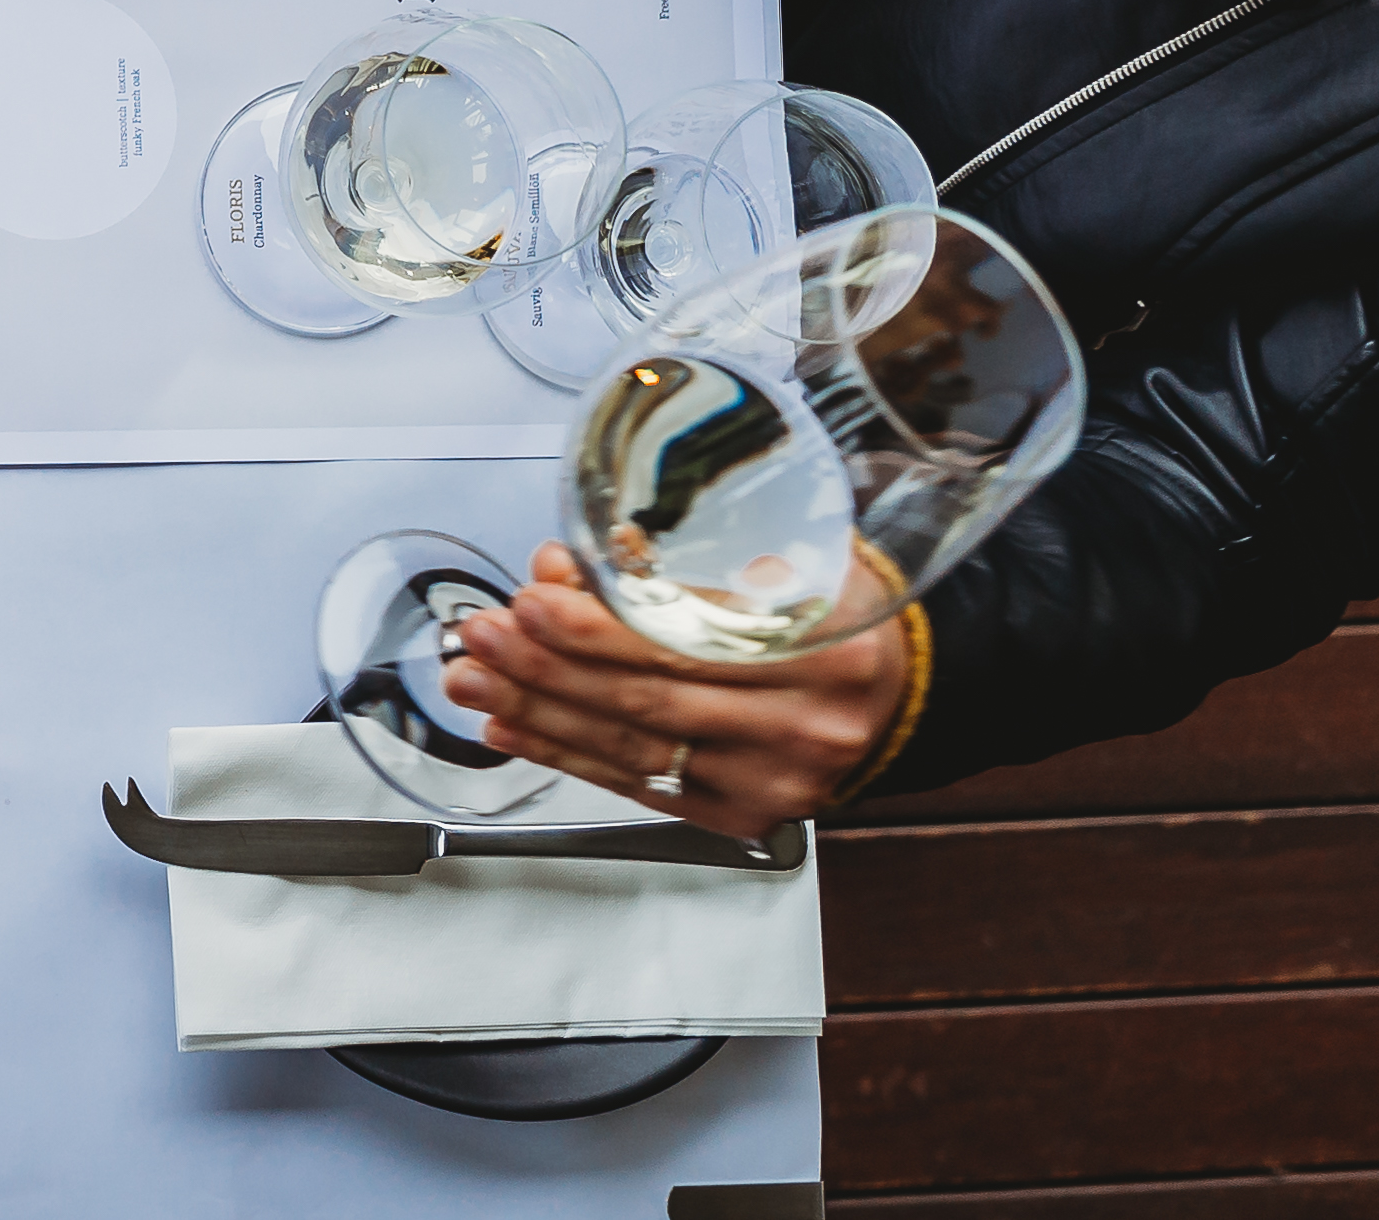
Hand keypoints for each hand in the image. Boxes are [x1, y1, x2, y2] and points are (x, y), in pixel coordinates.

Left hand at [439, 544, 906, 837]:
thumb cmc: (834, 618)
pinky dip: (567, 753)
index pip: (686, 644)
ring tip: (476, 679)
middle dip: (545, 665)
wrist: (901, 696)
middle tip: (482, 636)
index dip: (597, 626)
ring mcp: (771, 780)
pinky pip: (638, 785)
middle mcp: (801, 724)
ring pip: (630, 747)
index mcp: (823, 648)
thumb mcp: (789, 563)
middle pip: (646, 700)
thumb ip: (681, 568)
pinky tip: (515, 727)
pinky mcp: (741, 815)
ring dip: (536, 710)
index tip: (532, 597)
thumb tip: (567, 566)